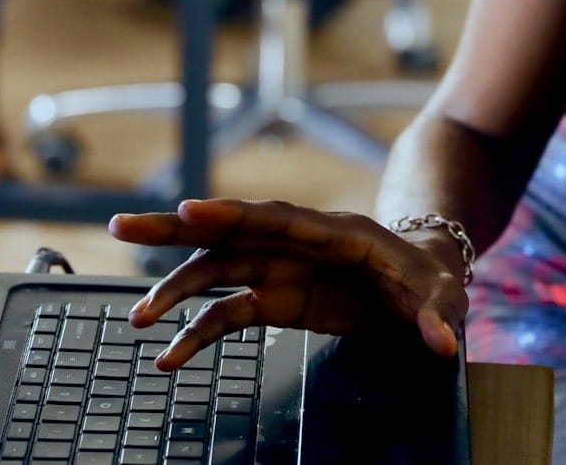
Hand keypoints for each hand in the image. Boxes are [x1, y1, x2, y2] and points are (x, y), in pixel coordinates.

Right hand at [108, 199, 469, 369]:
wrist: (422, 284)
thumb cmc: (431, 279)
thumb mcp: (445, 295)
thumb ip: (439, 316)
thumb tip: (442, 343)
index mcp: (336, 233)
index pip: (278, 219)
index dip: (232, 213)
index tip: (188, 209)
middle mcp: (297, 244)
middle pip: (229, 230)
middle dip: (175, 228)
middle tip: (120, 226)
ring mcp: (282, 269)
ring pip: (217, 270)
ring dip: (175, 289)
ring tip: (138, 318)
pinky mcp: (277, 298)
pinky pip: (227, 313)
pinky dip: (198, 333)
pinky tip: (170, 356)